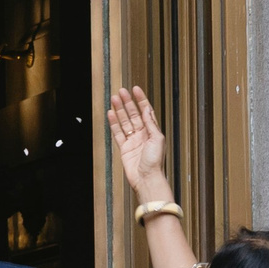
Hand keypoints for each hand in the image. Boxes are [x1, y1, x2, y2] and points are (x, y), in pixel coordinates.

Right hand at [108, 86, 172, 207]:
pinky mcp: (124, 148)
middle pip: (133, 114)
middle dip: (127, 102)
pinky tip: (111, 114)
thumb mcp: (157, 139)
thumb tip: (147, 110)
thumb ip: (150, 123)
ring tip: (114, 99)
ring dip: (119, 110)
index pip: (146, 111)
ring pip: (124, 121)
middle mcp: (142, 134)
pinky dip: (114, 123)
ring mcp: (132, 140)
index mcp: (152, 131)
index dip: (141, 100)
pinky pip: (117, 133)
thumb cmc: (155, 161)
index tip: (135, 89)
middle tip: (121, 91)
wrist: (147, 178)